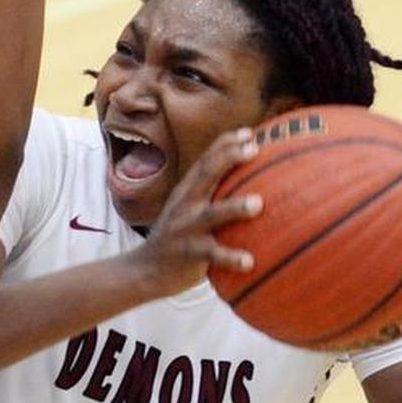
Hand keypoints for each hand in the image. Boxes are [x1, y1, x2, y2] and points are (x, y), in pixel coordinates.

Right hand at [125, 128, 262, 298]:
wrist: (144, 270)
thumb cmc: (179, 240)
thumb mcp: (189, 213)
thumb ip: (213, 199)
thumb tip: (256, 191)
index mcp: (187, 193)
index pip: (205, 161)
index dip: (225, 144)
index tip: (248, 132)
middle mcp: (184, 205)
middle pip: (206, 176)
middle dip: (228, 159)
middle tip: (253, 149)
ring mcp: (184, 229)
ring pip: (210, 215)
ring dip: (234, 208)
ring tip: (258, 204)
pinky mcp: (186, 254)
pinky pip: (211, 255)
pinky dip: (229, 258)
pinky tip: (249, 262)